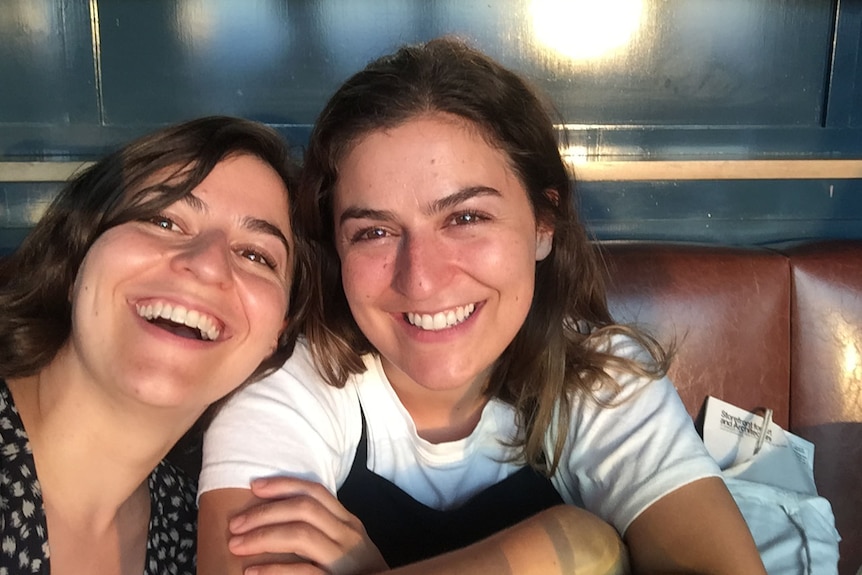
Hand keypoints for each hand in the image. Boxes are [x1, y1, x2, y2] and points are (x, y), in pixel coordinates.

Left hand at [227, 476, 388, 574]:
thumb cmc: (357, 573)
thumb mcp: (345, 545)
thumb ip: (324, 528)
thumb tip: (279, 513)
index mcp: (348, 523)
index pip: (315, 491)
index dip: (283, 484)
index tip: (254, 486)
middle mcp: (349, 535)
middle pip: (304, 509)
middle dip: (265, 512)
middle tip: (235, 523)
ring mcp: (345, 560)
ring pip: (301, 535)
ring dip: (263, 536)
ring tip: (237, 545)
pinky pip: (304, 571)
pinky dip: (274, 570)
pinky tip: (252, 572)